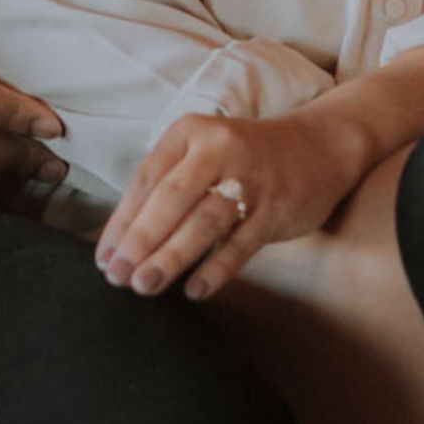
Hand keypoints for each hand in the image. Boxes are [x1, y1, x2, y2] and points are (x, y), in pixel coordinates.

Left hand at [97, 103, 377, 299]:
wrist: (318, 147)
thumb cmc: (245, 158)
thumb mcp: (202, 154)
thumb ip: (168, 187)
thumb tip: (123, 242)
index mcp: (189, 133)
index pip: (146, 180)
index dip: (122, 222)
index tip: (104, 257)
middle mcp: (218, 149)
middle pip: (170, 199)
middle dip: (140, 241)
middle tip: (118, 276)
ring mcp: (250, 178)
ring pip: (203, 222)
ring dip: (171, 257)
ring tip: (145, 285)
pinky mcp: (276, 207)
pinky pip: (241, 243)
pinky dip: (216, 269)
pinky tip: (195, 290)